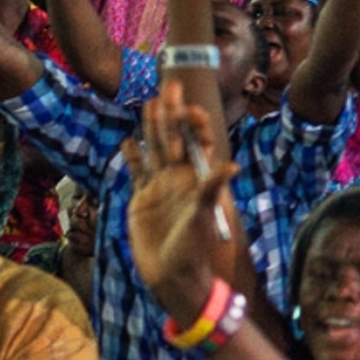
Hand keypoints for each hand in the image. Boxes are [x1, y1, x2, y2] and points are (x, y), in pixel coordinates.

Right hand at [126, 87, 235, 322]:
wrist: (172, 274)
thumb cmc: (193, 248)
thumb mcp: (202, 216)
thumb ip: (211, 189)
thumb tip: (231, 166)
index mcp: (195, 179)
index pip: (196, 144)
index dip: (194, 125)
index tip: (192, 105)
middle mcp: (177, 179)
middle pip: (173, 139)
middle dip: (172, 114)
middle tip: (170, 85)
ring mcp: (158, 188)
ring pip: (153, 150)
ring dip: (152, 128)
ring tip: (149, 103)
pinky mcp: (140, 200)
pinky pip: (136, 173)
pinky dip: (132, 158)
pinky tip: (127, 142)